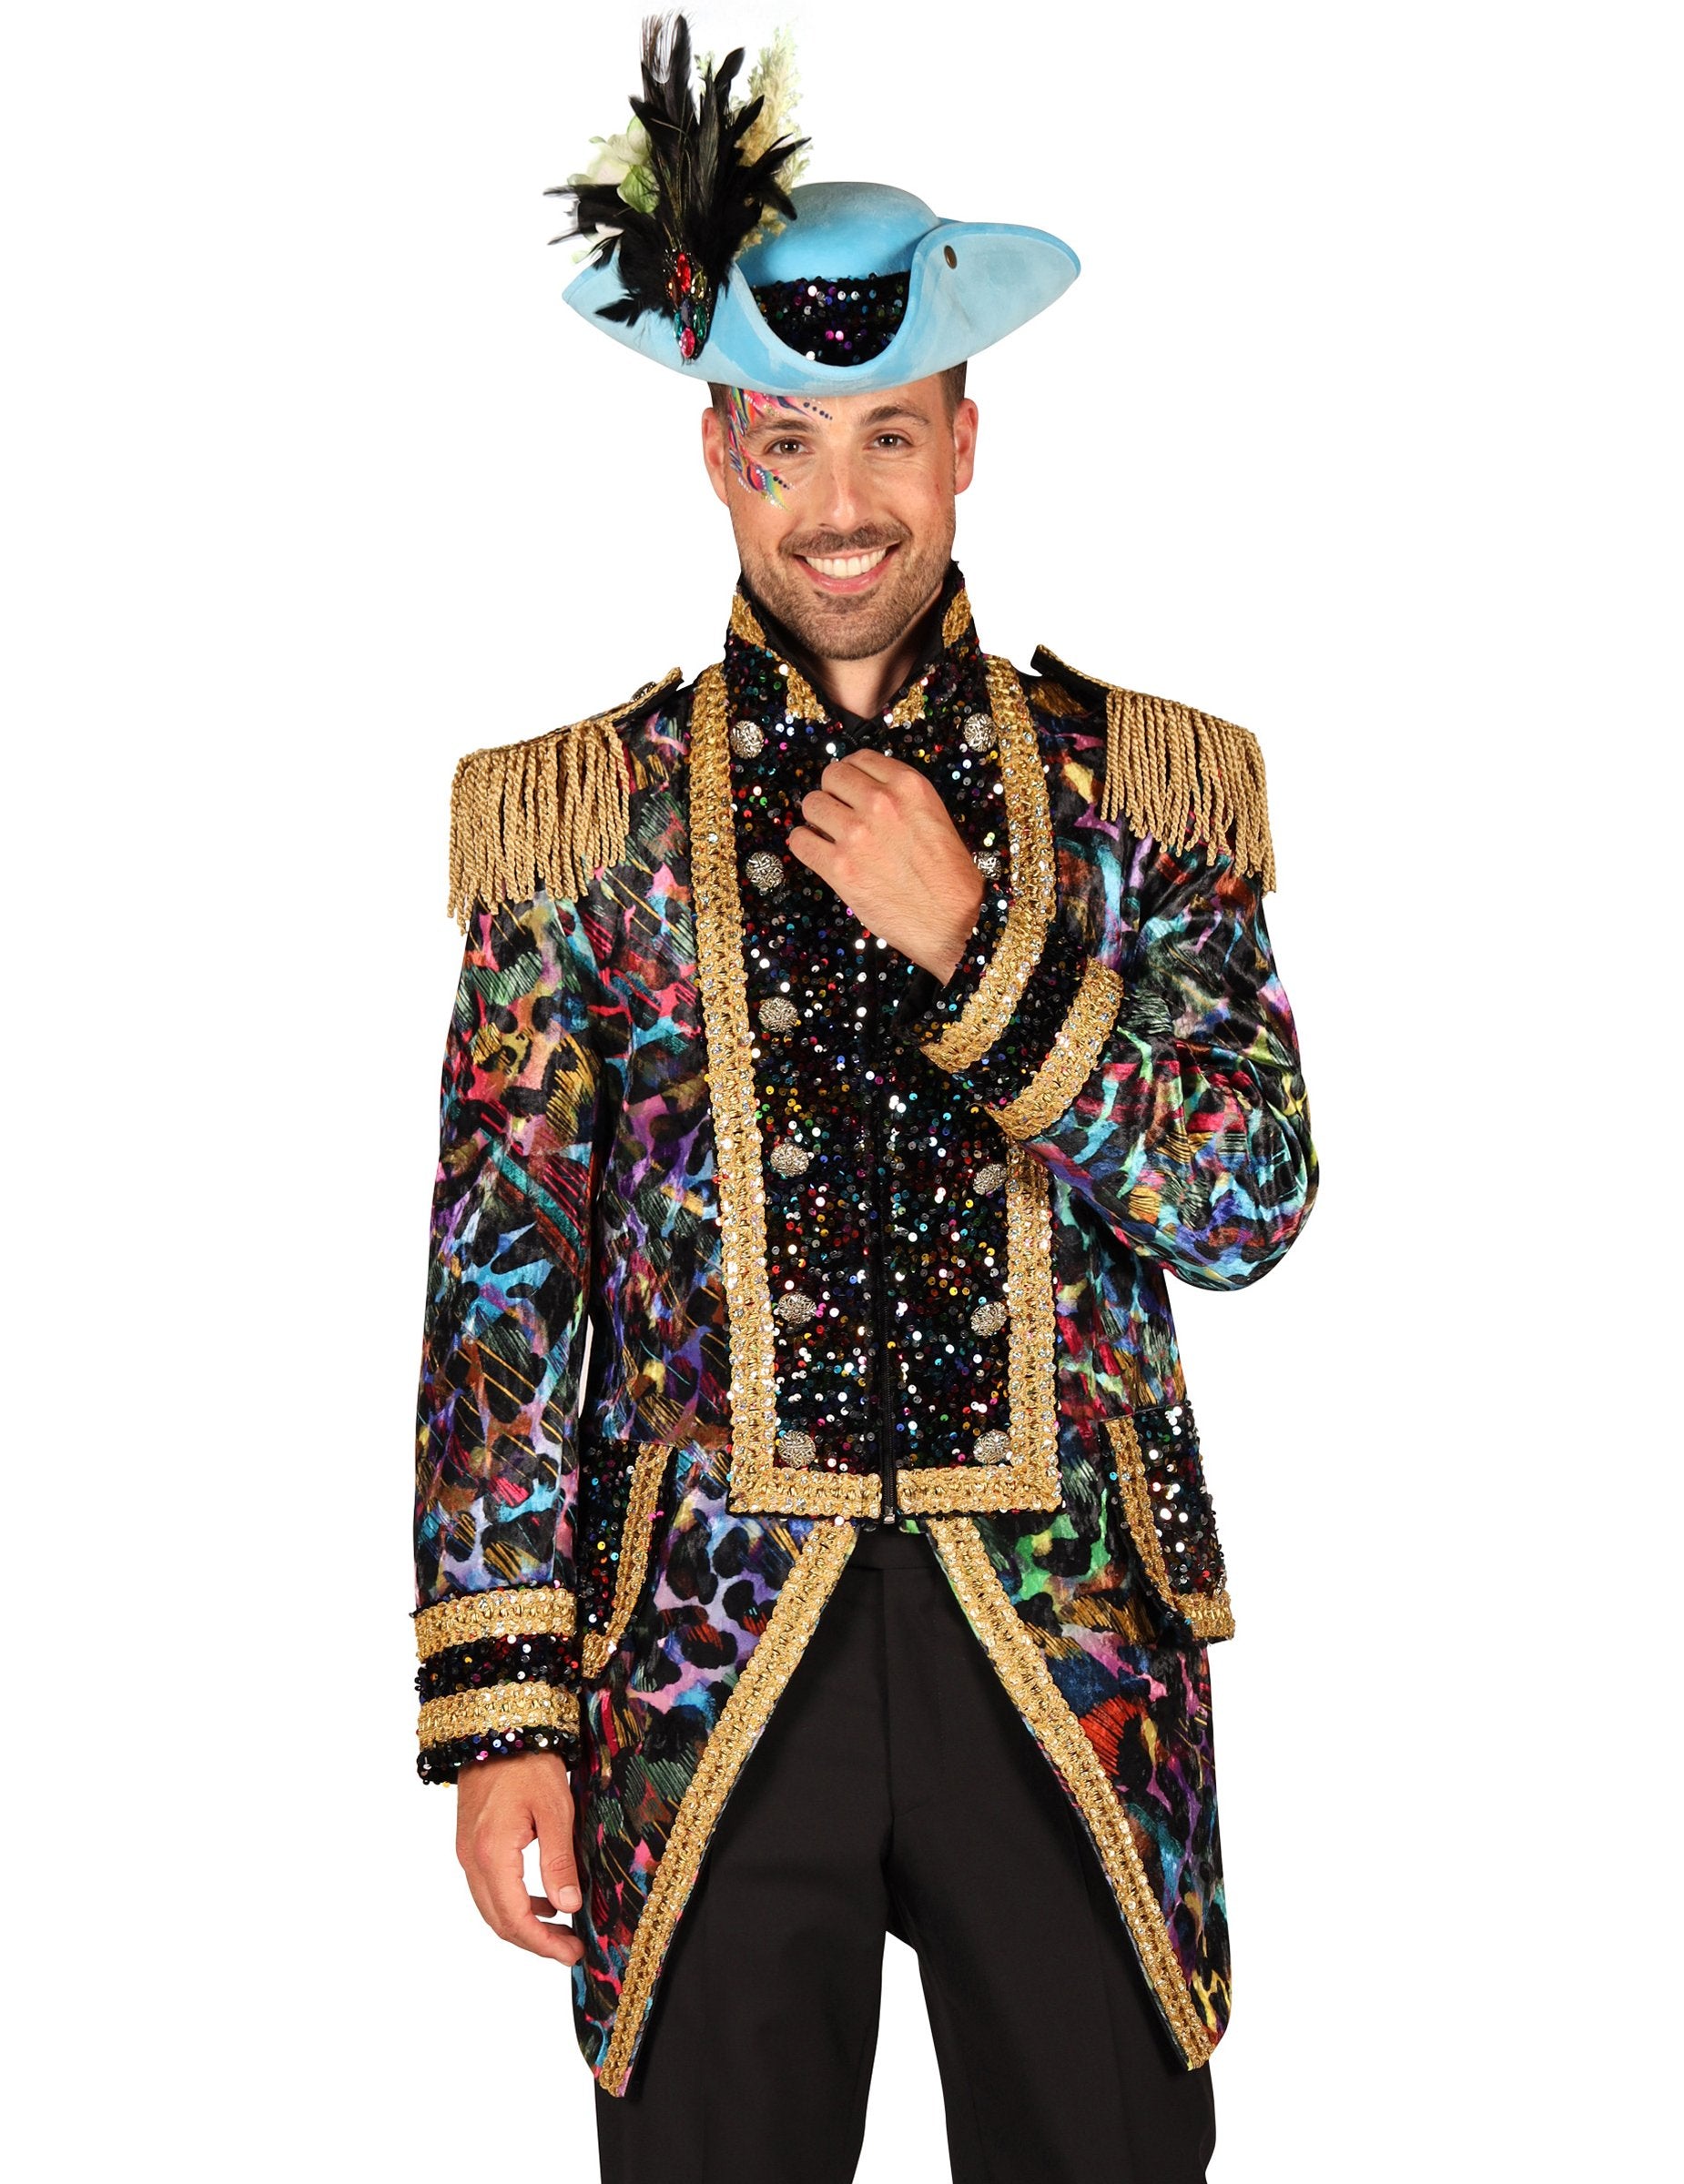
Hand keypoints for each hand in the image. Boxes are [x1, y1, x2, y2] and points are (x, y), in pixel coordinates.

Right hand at [455, 1749, 582, 1966]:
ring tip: (562, 1929)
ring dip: (524, 1924)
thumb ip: (559, 1861)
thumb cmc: (529, 1763)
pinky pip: (488, 1888)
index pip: (515, 1920)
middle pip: (499, 1921)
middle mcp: (472, 1860)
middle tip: (571, 1950)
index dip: (543, 1945)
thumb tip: (568, 1908)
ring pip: (491, 1907)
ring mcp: (466, 1852)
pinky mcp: (470, 1844)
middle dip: (535, 1942)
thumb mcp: (555, 1809)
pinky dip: (514, 1902)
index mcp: (492, 1854)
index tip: (573, 1954)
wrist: (496, 1726)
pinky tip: (543, 1899)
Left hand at [788, 750, 985, 981]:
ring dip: (817, 818)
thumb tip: (863, 792)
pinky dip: (804, 844)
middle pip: (831, 776)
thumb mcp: (934, 817)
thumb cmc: (949, 876)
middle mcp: (880, 803)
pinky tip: (818, 852)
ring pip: (811, 804)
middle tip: (840, 812)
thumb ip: (900, 798)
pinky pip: (800, 841)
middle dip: (833, 792)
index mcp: (908, 786)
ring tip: (829, 834)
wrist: (952, 922)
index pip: (860, 758)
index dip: (852, 775)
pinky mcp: (839, 868)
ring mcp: (857, 834)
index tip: (851, 789)